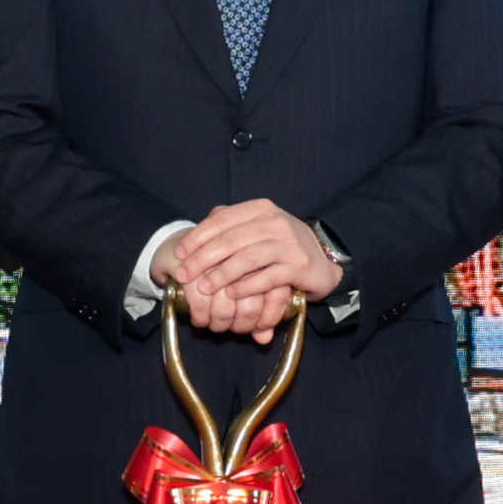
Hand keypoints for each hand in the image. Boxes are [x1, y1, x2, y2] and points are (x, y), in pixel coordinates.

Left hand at [164, 198, 340, 308]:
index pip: (221, 220)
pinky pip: (266, 278)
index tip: (179, 253)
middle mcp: (275, 222)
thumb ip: (233, 222)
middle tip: (184, 274)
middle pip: (230, 240)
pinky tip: (231, 294)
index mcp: (261, 209)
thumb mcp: (259, 226)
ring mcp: (289, 243)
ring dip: (221, 275)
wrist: (323, 261)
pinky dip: (246, 287)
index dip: (197, 237)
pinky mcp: (298, 266)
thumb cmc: (283, 245)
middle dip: (202, 259)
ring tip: (204, 288)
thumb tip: (204, 222)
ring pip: (246, 259)